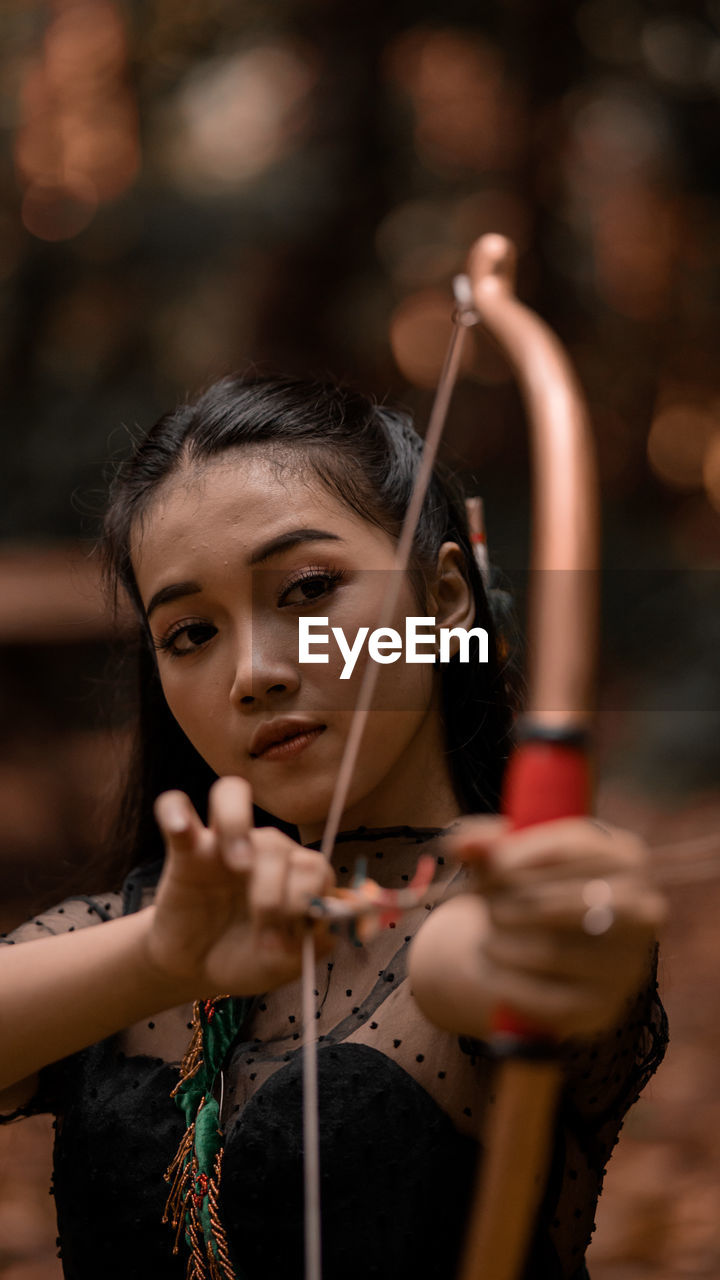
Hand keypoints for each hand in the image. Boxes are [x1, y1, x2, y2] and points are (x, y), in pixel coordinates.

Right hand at [143, 777, 334, 999]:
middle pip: (277, 843)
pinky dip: (175, 811)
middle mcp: (264, 850)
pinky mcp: (185, 849)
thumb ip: (315, 941)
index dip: (305, 904)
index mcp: (295, 874)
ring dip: (238, 825)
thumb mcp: (285, 963)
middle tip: (263, 936)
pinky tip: (181, 827)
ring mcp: (223, 844)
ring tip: (237, 864)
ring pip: (231, 794)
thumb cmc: (246, 958)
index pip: (314, 866)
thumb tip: (338, 918)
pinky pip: (175, 808)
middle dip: (273, 896)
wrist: (195, 969)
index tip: (286, 945)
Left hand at [408, 816, 666, 1040]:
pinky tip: (490, 964)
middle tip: (479, 902)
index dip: (512, 859)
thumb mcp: (517, 853)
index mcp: (627, 856)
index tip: (482, 869)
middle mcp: (643, 910)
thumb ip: (487, 843)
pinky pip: (542, 997)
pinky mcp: (601, 1008)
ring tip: (486, 933)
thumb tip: (462, 844)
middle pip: (554, 903)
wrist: (560, 948)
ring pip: (547, 952)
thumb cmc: (537, 883)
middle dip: (503, 902)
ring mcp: (628, 964)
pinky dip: (504, 980)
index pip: (564, 850)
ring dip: (500, 941)